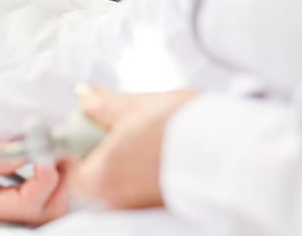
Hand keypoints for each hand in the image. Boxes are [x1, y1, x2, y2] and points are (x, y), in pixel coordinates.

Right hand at [0, 136, 70, 225]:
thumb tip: (22, 152)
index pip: (26, 204)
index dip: (45, 178)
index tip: (48, 148)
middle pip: (46, 211)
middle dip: (63, 180)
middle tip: (64, 146)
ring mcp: (5, 209)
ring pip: (49, 208)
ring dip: (62, 177)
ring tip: (59, 147)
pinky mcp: (9, 200)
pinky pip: (42, 197)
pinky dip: (54, 177)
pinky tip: (49, 154)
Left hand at [69, 84, 198, 208]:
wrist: (229, 150)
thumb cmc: (178, 128)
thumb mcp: (133, 107)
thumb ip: (102, 105)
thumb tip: (83, 95)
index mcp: (100, 179)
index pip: (71, 169)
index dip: (78, 145)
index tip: (92, 125)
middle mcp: (118, 201)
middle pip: (96, 175)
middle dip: (106, 149)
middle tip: (123, 124)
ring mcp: (143, 207)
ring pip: (122, 180)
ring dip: (128, 157)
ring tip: (150, 132)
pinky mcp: (165, 205)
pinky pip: (144, 186)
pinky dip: (148, 168)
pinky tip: (164, 148)